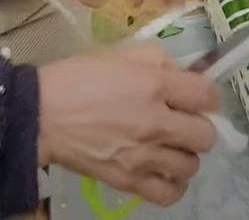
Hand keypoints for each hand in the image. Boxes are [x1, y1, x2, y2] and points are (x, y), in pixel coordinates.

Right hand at [37, 42, 218, 204]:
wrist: (41, 113)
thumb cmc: (78, 77)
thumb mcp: (118, 54)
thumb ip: (156, 59)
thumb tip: (184, 74)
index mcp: (153, 84)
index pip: (207, 95)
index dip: (205, 94)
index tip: (194, 95)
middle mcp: (155, 121)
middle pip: (205, 135)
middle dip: (196, 125)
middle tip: (178, 120)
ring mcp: (144, 155)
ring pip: (191, 165)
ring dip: (183, 154)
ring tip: (167, 145)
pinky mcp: (130, 181)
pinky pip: (170, 193)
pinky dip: (172, 184)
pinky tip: (162, 170)